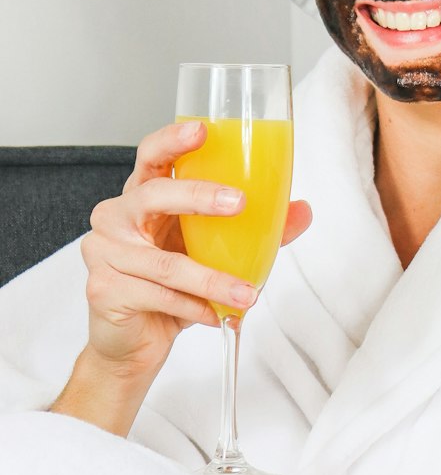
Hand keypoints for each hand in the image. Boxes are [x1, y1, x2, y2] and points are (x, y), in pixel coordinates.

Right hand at [80, 120, 310, 379]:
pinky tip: (217, 315)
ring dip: (212, 279)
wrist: (132, 343)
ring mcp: (105, 254)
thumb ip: (254, 230)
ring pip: (166, 263)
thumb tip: (302, 210)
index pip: (152, 156)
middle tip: (239, 203)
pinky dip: (195, 307)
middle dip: (198, 196)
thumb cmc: (169, 286)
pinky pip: (159, 296)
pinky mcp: (105, 291)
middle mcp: (117, 217)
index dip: (172, 140)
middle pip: (153, 195)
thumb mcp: (212, 252)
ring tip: (247, 293)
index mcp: (143, 196)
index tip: (202, 130)